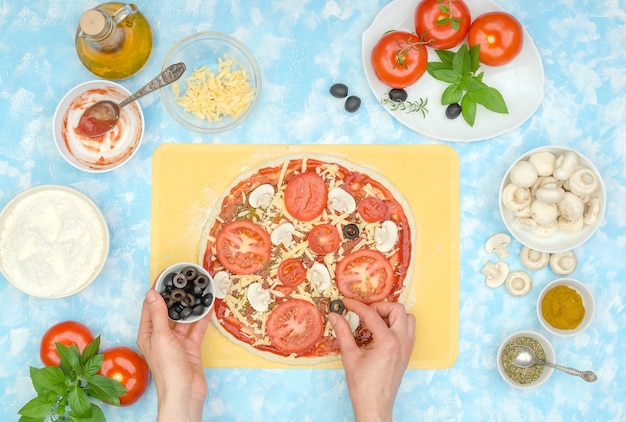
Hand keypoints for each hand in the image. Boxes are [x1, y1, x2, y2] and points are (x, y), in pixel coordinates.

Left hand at [136, 289, 209, 421]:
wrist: (184, 392)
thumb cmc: (168, 367)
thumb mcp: (161, 337)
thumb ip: (158, 314)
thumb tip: (151, 293)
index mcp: (148, 333)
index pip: (150, 307)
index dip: (157, 291)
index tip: (166, 276)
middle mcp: (161, 336)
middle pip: (168, 311)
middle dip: (176, 297)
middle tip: (184, 280)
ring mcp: (176, 342)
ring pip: (184, 319)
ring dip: (190, 306)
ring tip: (198, 289)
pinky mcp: (191, 347)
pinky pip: (196, 329)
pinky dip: (202, 318)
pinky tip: (208, 306)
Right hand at [328, 298, 415, 421]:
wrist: (374, 406)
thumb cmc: (362, 386)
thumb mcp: (349, 356)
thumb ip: (343, 332)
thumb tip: (334, 315)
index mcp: (388, 342)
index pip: (372, 314)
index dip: (357, 306)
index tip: (346, 303)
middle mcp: (402, 342)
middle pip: (397, 309)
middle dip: (379, 307)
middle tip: (364, 312)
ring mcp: (407, 347)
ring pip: (407, 318)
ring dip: (391, 315)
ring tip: (374, 321)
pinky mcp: (407, 353)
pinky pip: (408, 330)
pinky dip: (396, 325)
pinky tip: (381, 332)